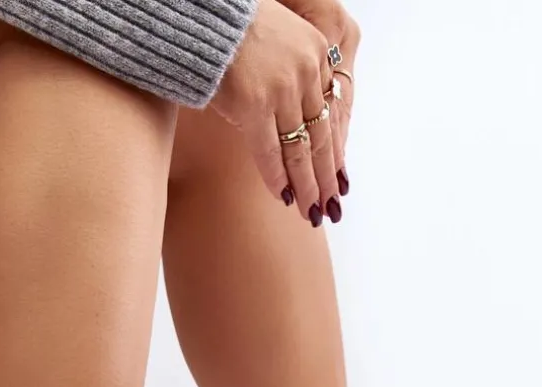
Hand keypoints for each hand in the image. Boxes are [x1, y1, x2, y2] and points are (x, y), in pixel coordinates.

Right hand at [212, 0, 339, 222]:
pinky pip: (269, 150)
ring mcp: (282, 87)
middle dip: (326, 176)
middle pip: (321, 135)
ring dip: (306, 185)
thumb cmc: (231, 28)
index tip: (338, 177)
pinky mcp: (255, 102)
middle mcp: (306, 70)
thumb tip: (292, 114)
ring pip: (299, 148)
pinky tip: (284, 198)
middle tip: (331, 206)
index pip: (331, 112)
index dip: (334, 149)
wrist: (203, 13)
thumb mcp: (276, 41)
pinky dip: (277, 177)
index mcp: (317, 51)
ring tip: (311, 211)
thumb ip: (291, 74)